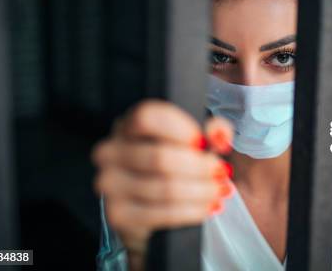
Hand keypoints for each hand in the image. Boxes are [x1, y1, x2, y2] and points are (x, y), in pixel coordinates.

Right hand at [92, 100, 233, 269]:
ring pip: (165, 187)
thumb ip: (211, 130)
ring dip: (201, 191)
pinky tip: (206, 207)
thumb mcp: (193, 141)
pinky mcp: (118, 214)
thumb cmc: (173, 165)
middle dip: (199, 166)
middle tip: (221, 171)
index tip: (203, 142)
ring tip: (219, 190)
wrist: (150, 208)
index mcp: (129, 125)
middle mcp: (112, 151)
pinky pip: (161, 213)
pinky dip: (191, 211)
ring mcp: (111, 183)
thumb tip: (219, 134)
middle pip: (160, 157)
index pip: (147, 118)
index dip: (180, 129)